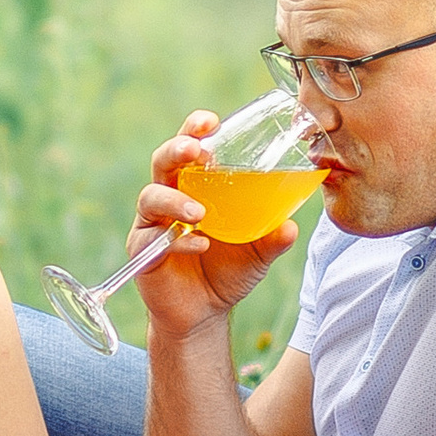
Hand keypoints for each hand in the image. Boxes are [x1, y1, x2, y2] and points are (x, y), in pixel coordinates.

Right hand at [129, 114, 299, 340]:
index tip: (209, 122)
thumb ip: (272, 238)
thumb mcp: (258, 253)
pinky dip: (178, 241)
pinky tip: (201, 246)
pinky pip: (154, 238)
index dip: (194, 130)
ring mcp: (153, 223)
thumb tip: (292, 225)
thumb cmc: (228, 270)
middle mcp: (170, 197)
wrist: (205, 313)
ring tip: (199, 213)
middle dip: (177, 150)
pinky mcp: (143, 251)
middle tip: (196, 151)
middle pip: (163, 161)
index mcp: (195, 185)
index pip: (190, 147)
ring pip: (152, 197)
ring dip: (175, 199)